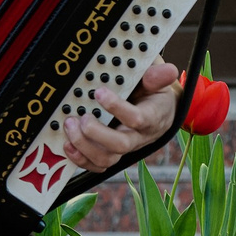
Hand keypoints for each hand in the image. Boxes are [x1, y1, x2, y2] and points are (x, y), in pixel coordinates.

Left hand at [60, 57, 181, 170]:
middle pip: (120, 145)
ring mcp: (124, 148)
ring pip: (107, 158)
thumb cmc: (153, 95)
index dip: (117, 107)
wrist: (157, 113)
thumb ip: (158, 76)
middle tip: (81, 117)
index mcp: (152, 118)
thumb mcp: (157, 82)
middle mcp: (138, 137)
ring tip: (69, 126)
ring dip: (84, 145)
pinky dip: (80, 159)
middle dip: (96, 133)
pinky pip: (97, 165)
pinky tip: (67, 145)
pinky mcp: (111, 154)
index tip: (99, 92)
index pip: (137, 118)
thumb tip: (168, 70)